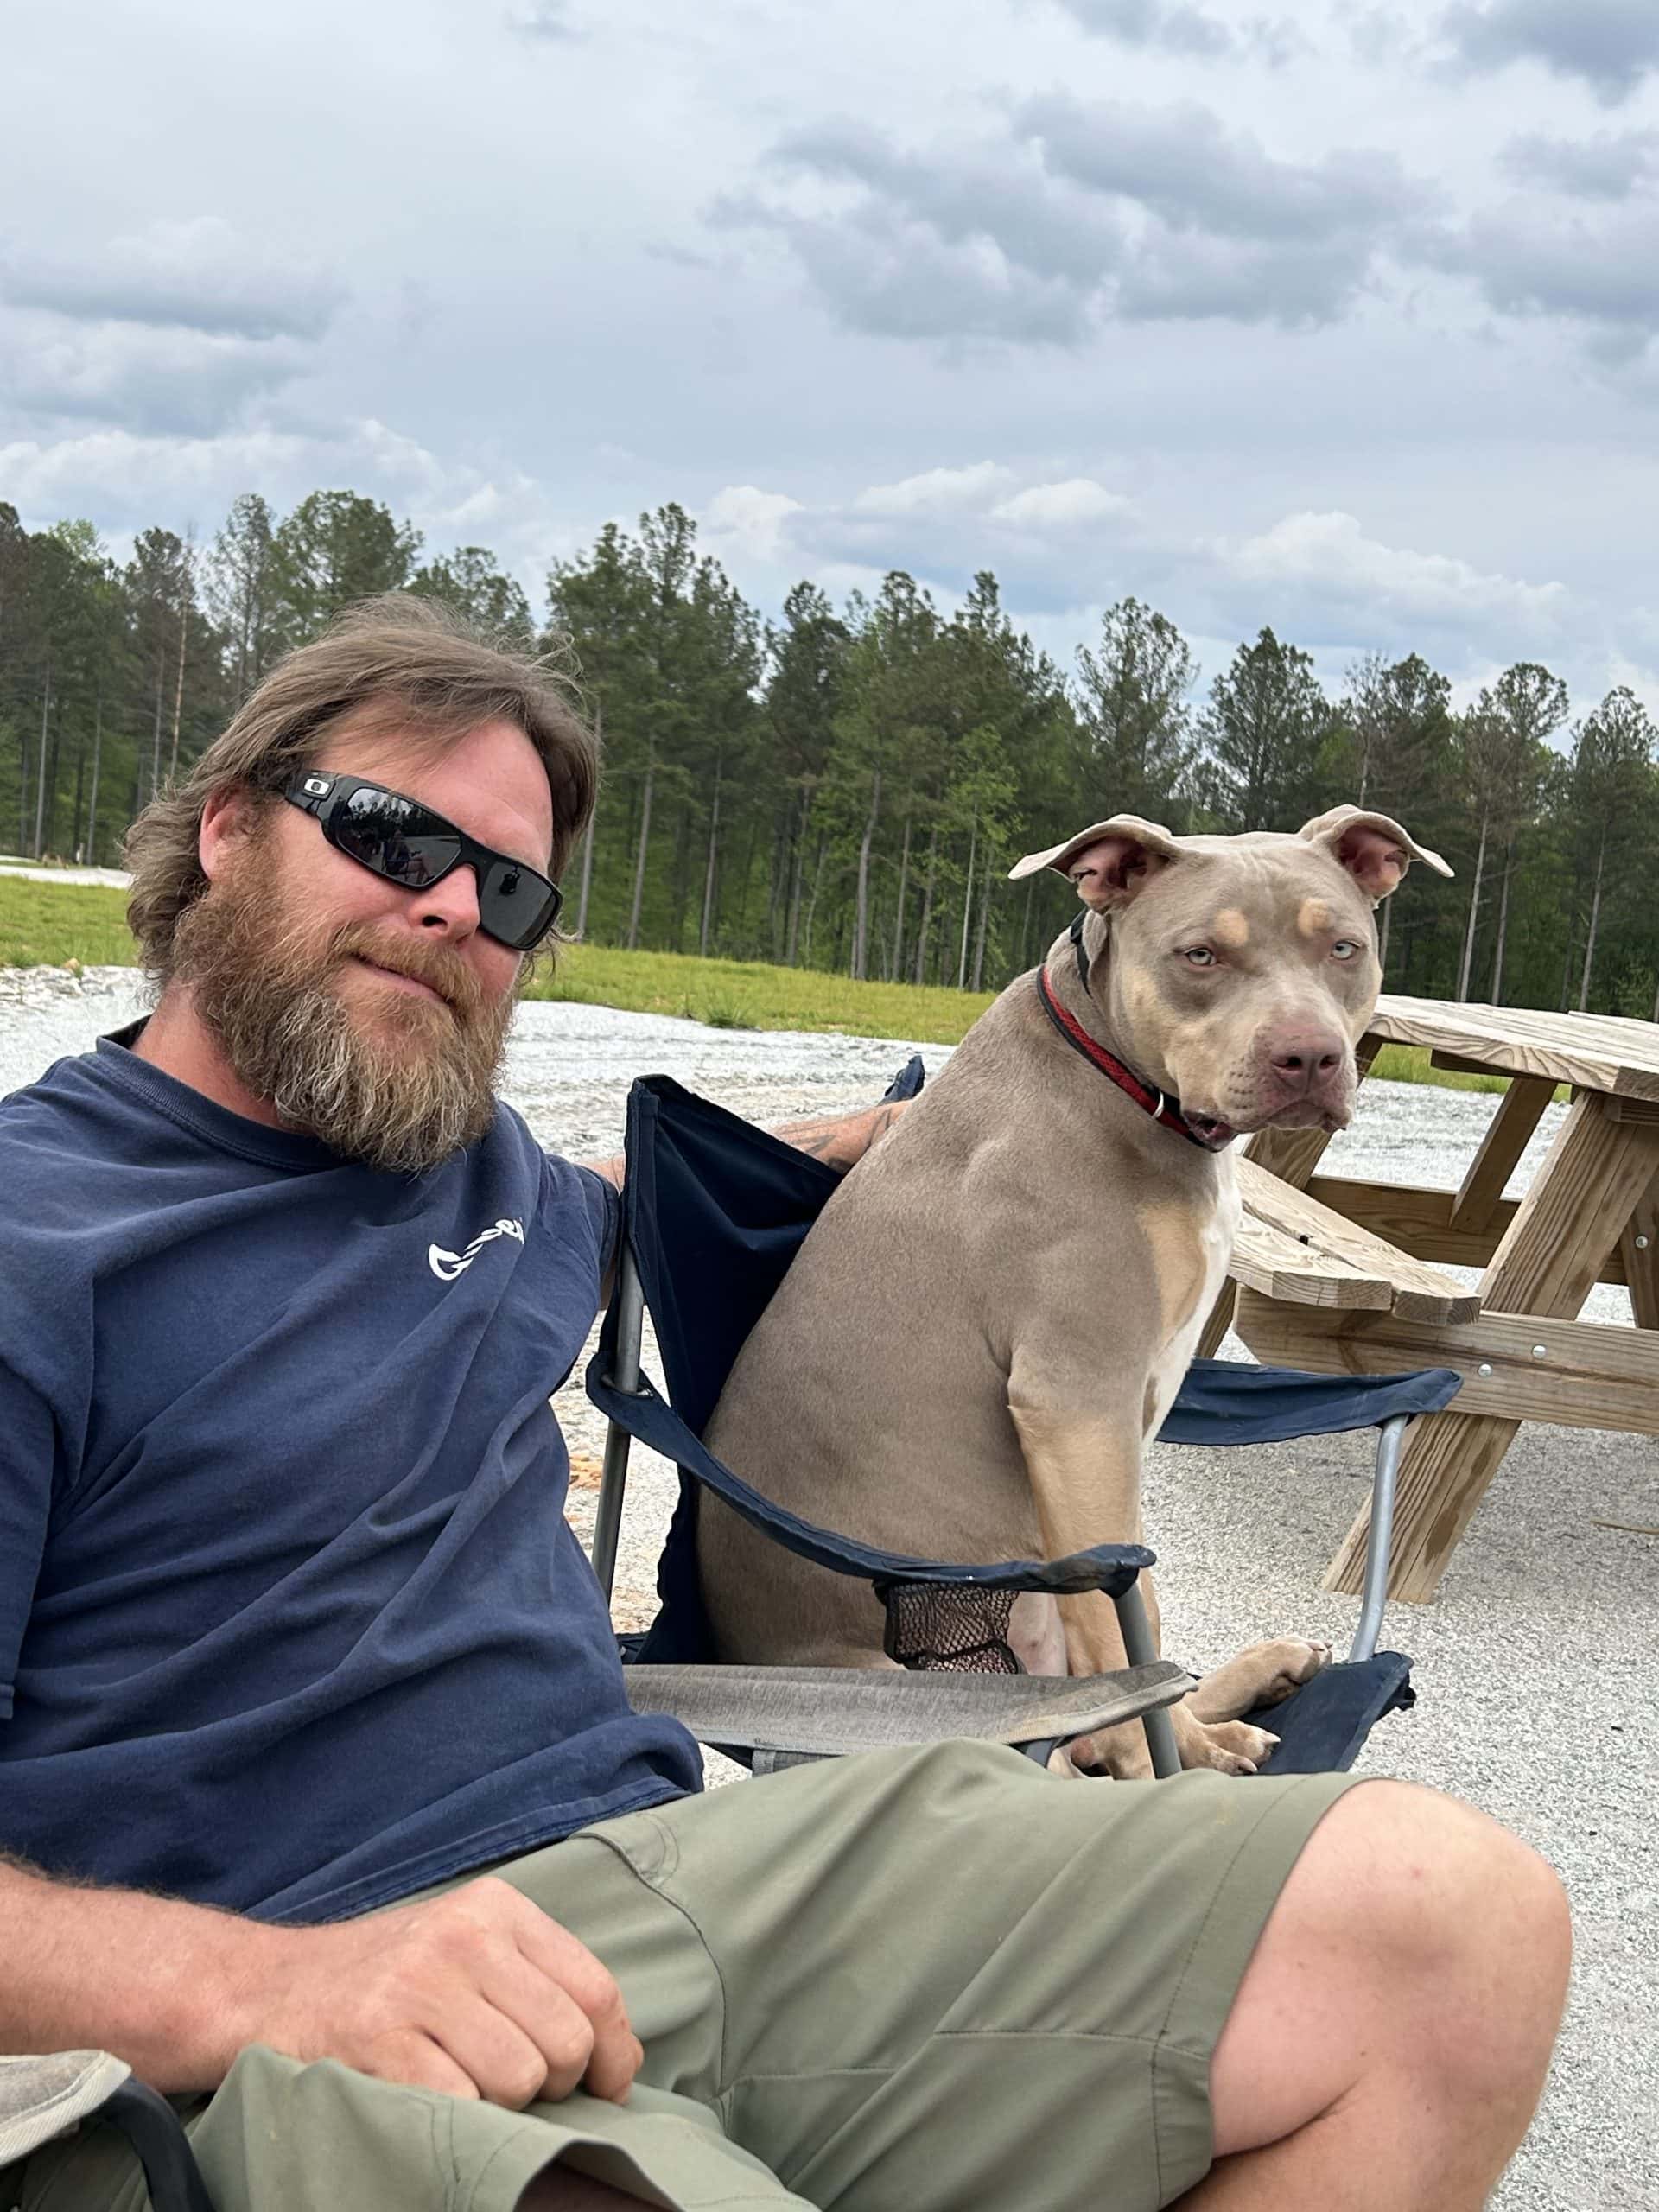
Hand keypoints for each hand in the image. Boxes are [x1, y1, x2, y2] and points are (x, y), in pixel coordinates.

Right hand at [247, 1876, 641, 2106]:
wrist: (270, 1988)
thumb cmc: (388, 1980)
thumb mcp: (468, 1948)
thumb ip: (540, 1982)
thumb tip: (620, 2059)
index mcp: (496, 1909)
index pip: (595, 1988)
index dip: (613, 2052)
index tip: (606, 2085)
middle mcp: (462, 1937)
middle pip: (564, 2040)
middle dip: (553, 2084)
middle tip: (515, 2087)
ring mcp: (417, 1986)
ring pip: (519, 2078)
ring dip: (500, 2104)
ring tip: (463, 2084)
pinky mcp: (377, 2039)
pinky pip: (459, 2103)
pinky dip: (454, 2117)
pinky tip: (428, 2097)